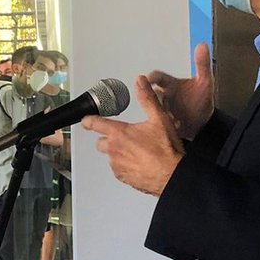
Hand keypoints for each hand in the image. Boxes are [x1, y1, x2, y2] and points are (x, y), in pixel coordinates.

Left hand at [82, 77, 183, 196]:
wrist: (173, 175)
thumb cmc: (167, 150)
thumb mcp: (159, 119)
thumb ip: (147, 98)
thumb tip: (140, 81)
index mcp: (119, 133)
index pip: (94, 123)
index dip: (88, 120)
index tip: (85, 119)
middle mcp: (113, 149)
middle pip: (100, 142)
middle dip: (109, 139)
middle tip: (125, 138)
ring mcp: (116, 165)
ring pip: (110, 156)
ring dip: (118, 153)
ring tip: (136, 152)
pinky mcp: (122, 177)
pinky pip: (117, 169)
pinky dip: (124, 166)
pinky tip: (138, 163)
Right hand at [145, 42, 213, 140]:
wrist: (204, 126)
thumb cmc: (202, 102)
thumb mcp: (205, 82)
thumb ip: (202, 64)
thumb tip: (202, 45)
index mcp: (170, 84)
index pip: (157, 76)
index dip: (152, 77)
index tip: (148, 79)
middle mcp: (162, 95)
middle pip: (149, 93)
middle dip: (151, 97)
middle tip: (157, 102)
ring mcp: (160, 108)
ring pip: (151, 107)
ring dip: (159, 111)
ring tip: (171, 116)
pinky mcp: (160, 121)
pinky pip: (154, 121)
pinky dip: (161, 122)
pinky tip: (171, 123)